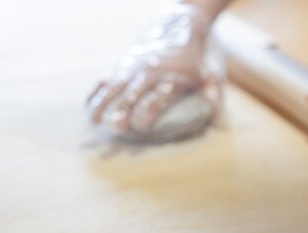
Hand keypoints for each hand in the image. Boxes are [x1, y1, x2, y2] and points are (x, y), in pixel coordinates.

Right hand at [86, 4, 212, 132]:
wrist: (176, 30)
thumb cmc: (193, 63)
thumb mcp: (208, 77)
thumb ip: (212, 97)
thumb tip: (219, 120)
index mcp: (172, 77)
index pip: (160, 95)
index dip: (150, 109)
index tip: (141, 123)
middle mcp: (150, 72)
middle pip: (134, 93)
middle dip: (124, 109)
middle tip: (116, 127)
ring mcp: (133, 68)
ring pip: (114, 86)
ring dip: (103, 104)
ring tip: (94, 122)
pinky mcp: (121, 66)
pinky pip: (104, 80)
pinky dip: (95, 94)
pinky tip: (88, 110)